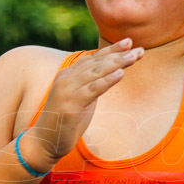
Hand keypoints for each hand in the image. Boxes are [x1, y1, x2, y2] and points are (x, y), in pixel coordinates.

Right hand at [23, 38, 143, 170]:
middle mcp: (66, 78)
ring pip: (96, 73)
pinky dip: (107, 81)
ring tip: (134, 56)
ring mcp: (67, 90)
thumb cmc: (65, 120)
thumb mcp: (81, 98)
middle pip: (97, 62)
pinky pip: (92, 90)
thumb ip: (91, 84)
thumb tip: (111, 74)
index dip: (111, 50)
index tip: (129, 42)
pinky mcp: (70, 105)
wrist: (45, 141)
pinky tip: (121, 74)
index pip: (93, 58)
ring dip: (117, 63)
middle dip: (119, 55)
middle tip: (139, 49)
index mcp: (68, 75)